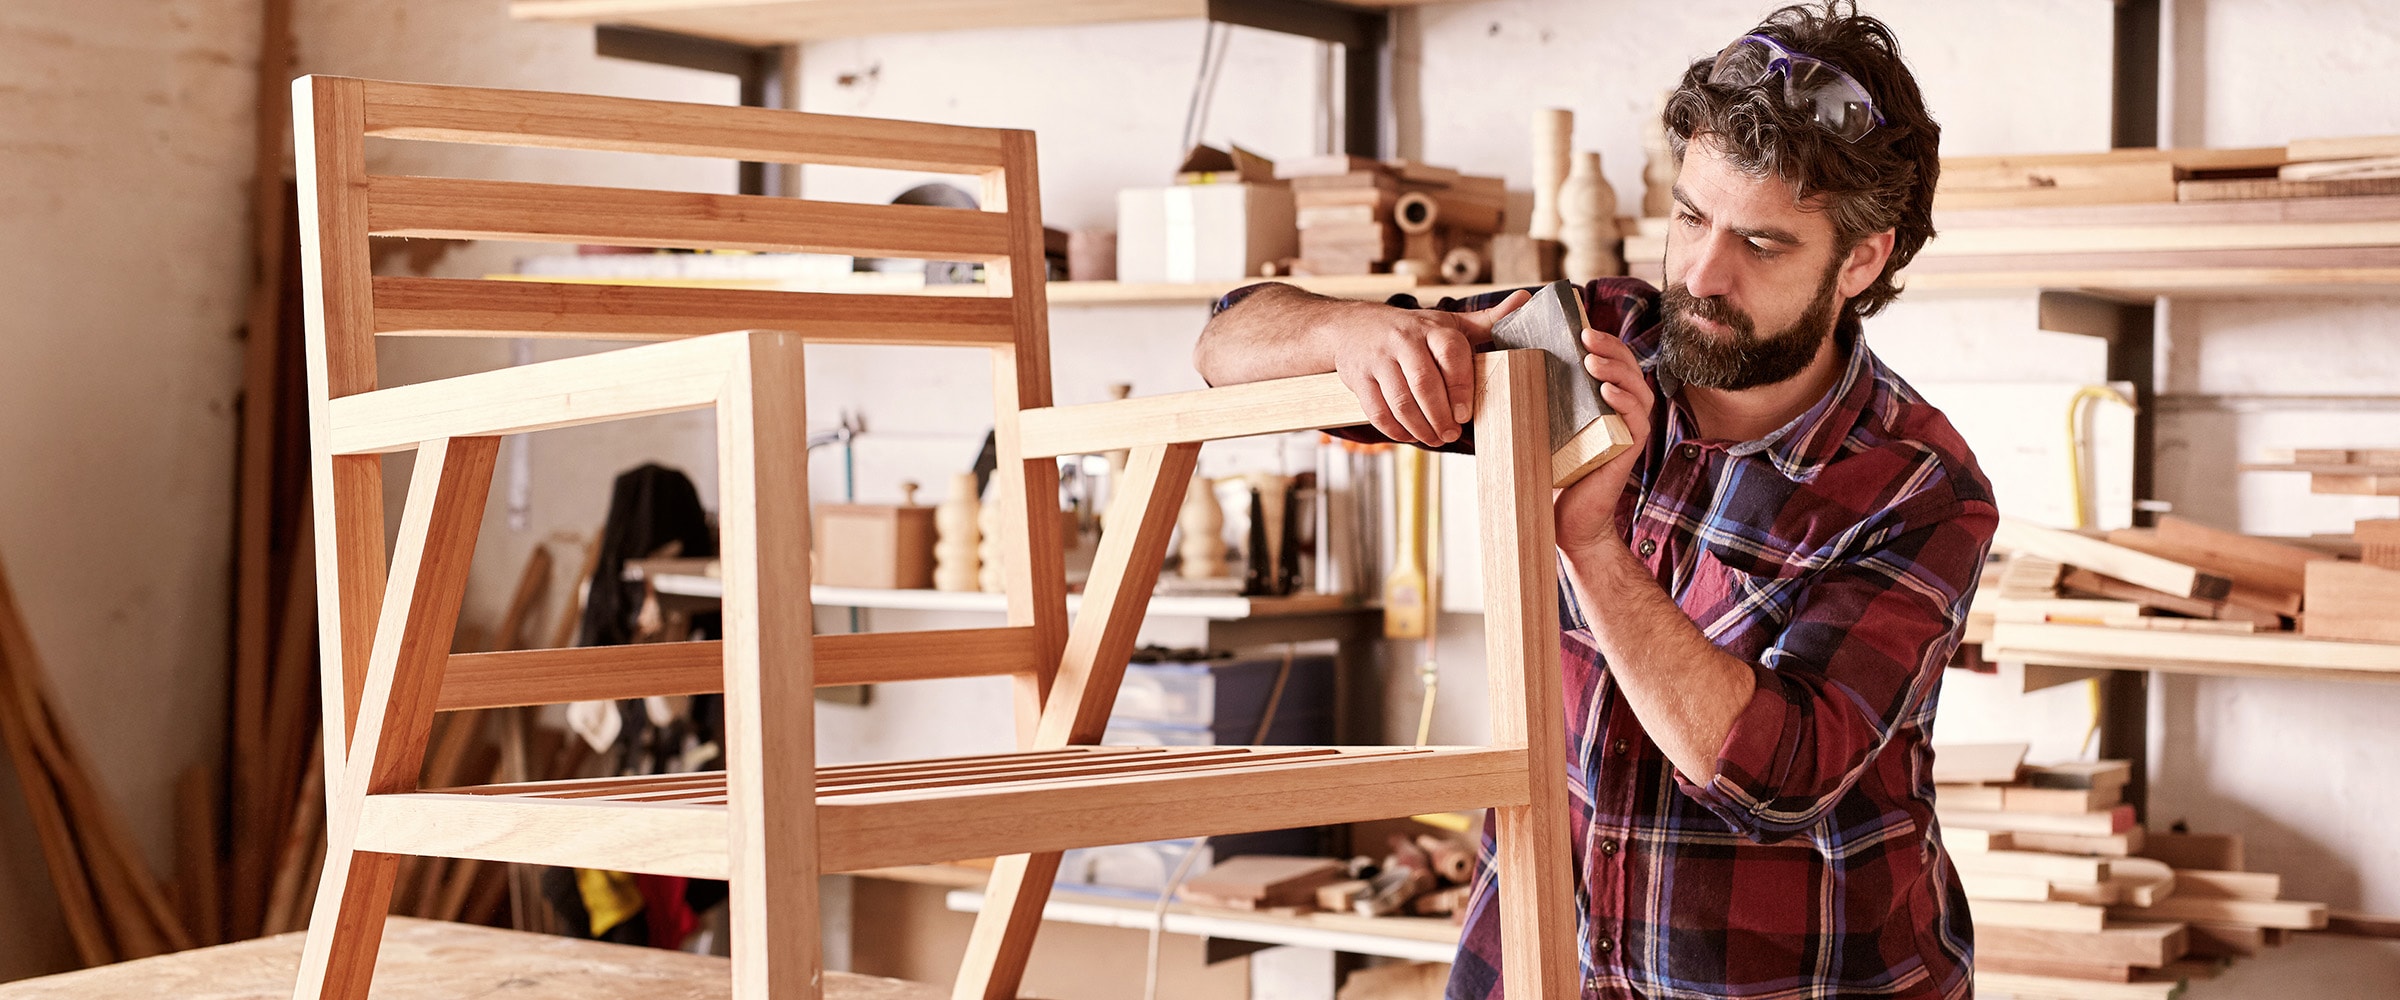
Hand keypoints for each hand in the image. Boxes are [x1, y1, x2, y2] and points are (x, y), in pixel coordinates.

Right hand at [1331, 289, 1529, 446]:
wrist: (1352, 326)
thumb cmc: (1411, 329)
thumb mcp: (1447, 322)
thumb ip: (1487, 321)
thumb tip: (1525, 300)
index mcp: (1432, 328)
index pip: (1450, 354)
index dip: (1460, 386)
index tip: (1465, 414)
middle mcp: (1403, 340)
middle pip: (1424, 384)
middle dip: (1440, 416)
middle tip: (1451, 434)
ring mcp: (1378, 360)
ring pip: (1400, 401)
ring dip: (1420, 428)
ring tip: (1434, 438)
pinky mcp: (1358, 379)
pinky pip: (1377, 411)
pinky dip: (1395, 430)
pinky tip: (1409, 434)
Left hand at [1554, 325, 1653, 557]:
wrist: (1564, 521)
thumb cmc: (1553, 473)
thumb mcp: (1543, 427)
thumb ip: (1538, 399)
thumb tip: (1503, 367)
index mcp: (1604, 403)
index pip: (1613, 362)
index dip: (1604, 341)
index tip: (1579, 326)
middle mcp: (1622, 413)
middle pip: (1629, 368)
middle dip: (1610, 346)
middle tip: (1585, 334)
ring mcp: (1628, 432)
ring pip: (1638, 389)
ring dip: (1617, 370)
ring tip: (1592, 360)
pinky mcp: (1629, 452)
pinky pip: (1637, 420)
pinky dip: (1625, 402)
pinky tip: (1607, 391)